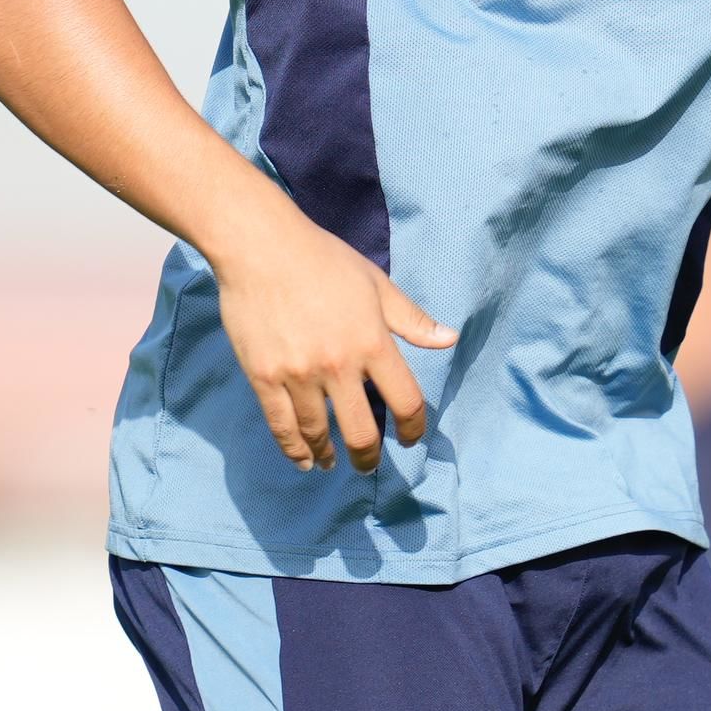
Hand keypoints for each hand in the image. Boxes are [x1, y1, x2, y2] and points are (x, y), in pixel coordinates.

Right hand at [211, 206, 456, 472]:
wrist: (260, 246)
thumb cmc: (323, 259)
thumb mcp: (376, 284)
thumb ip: (411, 320)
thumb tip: (450, 339)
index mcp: (372, 342)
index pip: (406, 401)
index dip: (413, 428)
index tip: (410, 438)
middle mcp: (338, 365)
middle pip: (362, 431)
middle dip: (368, 456)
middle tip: (368, 463)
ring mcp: (298, 374)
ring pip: (318, 433)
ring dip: (328, 455)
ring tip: (332, 463)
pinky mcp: (264, 376)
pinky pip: (281, 425)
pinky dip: (294, 449)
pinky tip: (303, 459)